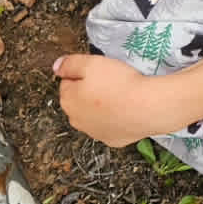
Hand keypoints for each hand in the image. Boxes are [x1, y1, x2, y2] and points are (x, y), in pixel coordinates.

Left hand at [53, 52, 173, 147]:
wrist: (146, 107)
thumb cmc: (118, 83)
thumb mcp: (91, 63)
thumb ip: (69, 64)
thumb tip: (56, 66)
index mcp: (68, 100)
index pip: (67, 82)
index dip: (83, 73)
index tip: (98, 71)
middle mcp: (76, 120)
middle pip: (79, 100)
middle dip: (90, 91)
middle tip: (110, 81)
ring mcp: (94, 133)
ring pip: (94, 115)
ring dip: (101, 106)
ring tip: (120, 95)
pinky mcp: (112, 140)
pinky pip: (110, 126)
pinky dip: (115, 118)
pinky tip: (126, 110)